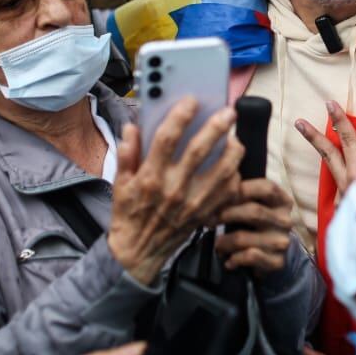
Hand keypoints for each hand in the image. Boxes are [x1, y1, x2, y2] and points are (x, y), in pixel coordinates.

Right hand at [107, 99, 242, 283]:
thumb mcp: (119, 184)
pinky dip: (235, 176)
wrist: (139, 253)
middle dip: (216, 127)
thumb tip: (133, 128)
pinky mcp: (204, 214)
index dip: (180, 117)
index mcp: (150, 177)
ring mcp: (192, 203)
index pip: (166, 140)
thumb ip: (127, 154)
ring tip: (236, 138)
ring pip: (222, 171)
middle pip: (199, 151)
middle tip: (228, 112)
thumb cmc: (129, 214)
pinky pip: (228, 192)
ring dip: (233, 151)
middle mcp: (173, 188)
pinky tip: (234, 165)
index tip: (191, 101)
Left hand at [214, 179, 294, 275]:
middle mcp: (285, 220)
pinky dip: (234, 258)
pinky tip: (229, 261)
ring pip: (244, 237)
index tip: (222, 194)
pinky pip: (249, 256)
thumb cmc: (257, 223)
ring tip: (217, 244)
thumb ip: (242, 195)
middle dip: (227, 214)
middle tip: (209, 220)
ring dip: (224, 241)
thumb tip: (217, 187)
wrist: (272, 254)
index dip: (244, 189)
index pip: (267, 188)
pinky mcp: (277, 261)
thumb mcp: (256, 205)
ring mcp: (282, 242)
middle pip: (254, 211)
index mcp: (283, 201)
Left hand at [295, 100, 355, 189]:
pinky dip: (341, 176)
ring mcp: (343, 197)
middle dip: (313, 137)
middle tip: (299, 122)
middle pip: (328, 154)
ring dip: (325, 154)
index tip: (330, 104)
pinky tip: (347, 178)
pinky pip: (339, 186)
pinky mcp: (344, 206)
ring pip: (332, 169)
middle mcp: (346, 183)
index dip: (340, 120)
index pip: (348, 140)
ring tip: (318, 140)